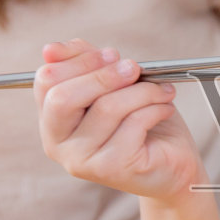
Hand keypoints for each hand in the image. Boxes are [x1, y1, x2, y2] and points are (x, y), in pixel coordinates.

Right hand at [35, 39, 203, 201]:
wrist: (173, 166)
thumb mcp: (112, 85)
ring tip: (162, 91)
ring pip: (106, 107)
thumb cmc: (142, 122)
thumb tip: (51, 50)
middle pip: (63, 97)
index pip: (46, 81)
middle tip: (134, 68)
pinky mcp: (111, 169)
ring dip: (142, 91)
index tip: (112, 55)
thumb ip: (85, 64)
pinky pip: (133, 123)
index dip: (80, 60)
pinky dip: (155, 108)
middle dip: (104, 75)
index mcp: (52, 120)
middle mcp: (57, 145)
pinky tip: (165, 109)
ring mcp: (81, 160)